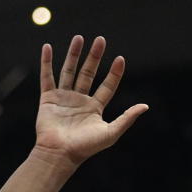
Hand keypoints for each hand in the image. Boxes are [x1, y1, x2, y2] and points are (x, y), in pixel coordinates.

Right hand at [34, 35, 147, 166]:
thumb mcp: (111, 132)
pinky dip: (46, 62)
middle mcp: (80, 100)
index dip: (114, 73)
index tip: (120, 59)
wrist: (60, 153)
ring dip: (73, 54)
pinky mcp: (48, 99)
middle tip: (100, 40)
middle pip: (88, 73)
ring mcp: (64, 98)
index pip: (107, 86)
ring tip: (79, 38)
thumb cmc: (86, 147)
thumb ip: (127, 118)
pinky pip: (47, 77)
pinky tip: (48, 47)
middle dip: (94, 57)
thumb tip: (145, 106)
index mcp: (95, 108)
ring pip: (69, 71)